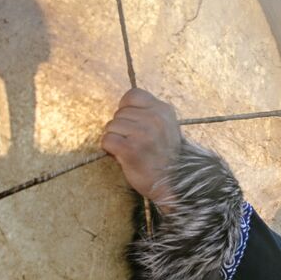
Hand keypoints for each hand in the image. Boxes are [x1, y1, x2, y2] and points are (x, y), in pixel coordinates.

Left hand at [101, 89, 183, 204]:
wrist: (173, 184)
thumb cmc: (165, 158)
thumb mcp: (166, 128)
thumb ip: (150, 114)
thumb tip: (123, 108)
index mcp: (164, 110)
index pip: (133, 95)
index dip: (126, 109)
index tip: (133, 124)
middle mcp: (155, 119)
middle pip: (119, 113)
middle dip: (121, 128)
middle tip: (134, 143)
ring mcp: (143, 134)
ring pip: (111, 126)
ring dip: (116, 139)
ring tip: (130, 151)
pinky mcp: (131, 149)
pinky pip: (107, 140)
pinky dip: (110, 150)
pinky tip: (122, 157)